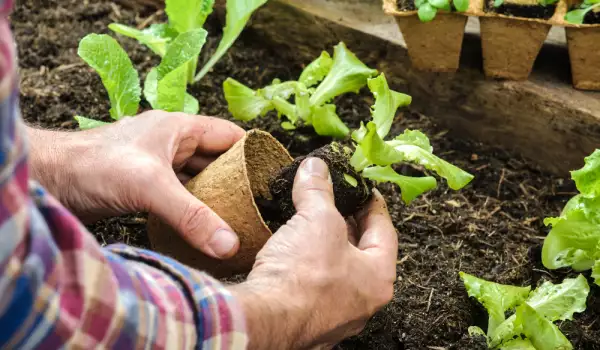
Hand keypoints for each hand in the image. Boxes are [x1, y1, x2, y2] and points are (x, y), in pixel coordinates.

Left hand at [27, 111, 244, 258]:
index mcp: (179, 128)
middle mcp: (171, 143)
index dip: (253, 152)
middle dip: (236, 180)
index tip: (272, 177)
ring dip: (213, 197)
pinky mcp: (144, 186)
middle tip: (257, 206)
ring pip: (197, 179)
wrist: (50, 180)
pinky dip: (192, 208)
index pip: (230, 136)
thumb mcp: (150, 187)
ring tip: (237, 218)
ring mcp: (157, 165)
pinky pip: (179, 195)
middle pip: (216, 160)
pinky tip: (203, 226)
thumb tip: (230, 243)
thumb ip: (192, 216)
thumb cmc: (94, 166)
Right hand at [229, 158, 397, 348]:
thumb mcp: (316, 218)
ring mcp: (335, 317)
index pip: (385, 231)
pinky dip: (306, 268)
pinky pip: (312, 288)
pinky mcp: (307, 322)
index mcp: (378, 278)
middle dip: (346, 225)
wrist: (265, 320)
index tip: (363, 190)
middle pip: (361, 253)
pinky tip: (291, 254)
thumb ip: (319, 190)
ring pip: (336, 273)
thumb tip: (315, 168)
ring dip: (324, 248)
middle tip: (335, 203)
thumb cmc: (304, 276)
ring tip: (310, 224)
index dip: (372, 204)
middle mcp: (362, 302)